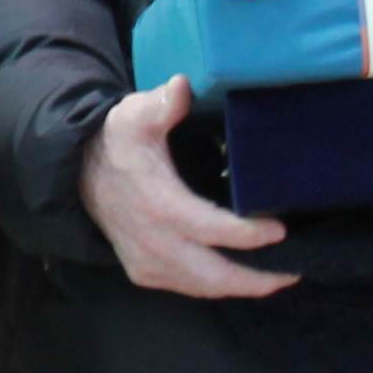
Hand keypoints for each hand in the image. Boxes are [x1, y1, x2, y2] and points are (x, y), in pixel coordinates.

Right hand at [76, 76, 293, 299]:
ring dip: (241, 286)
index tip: (281, 228)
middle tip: (293, 270)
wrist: (80, 174)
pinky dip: (217, 284)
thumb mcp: (134, 116)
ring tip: (277, 277)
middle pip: (214, 275)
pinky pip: (189, 287)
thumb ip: (161, 104)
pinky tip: (241, 276)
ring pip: (203, 287)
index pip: (211, 229)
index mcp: (159, 205)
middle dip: (256, 279)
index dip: (248, 235)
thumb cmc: (117, 143)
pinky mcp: (145, 273)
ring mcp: (148, 263)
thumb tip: (182, 86)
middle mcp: (154, 243)